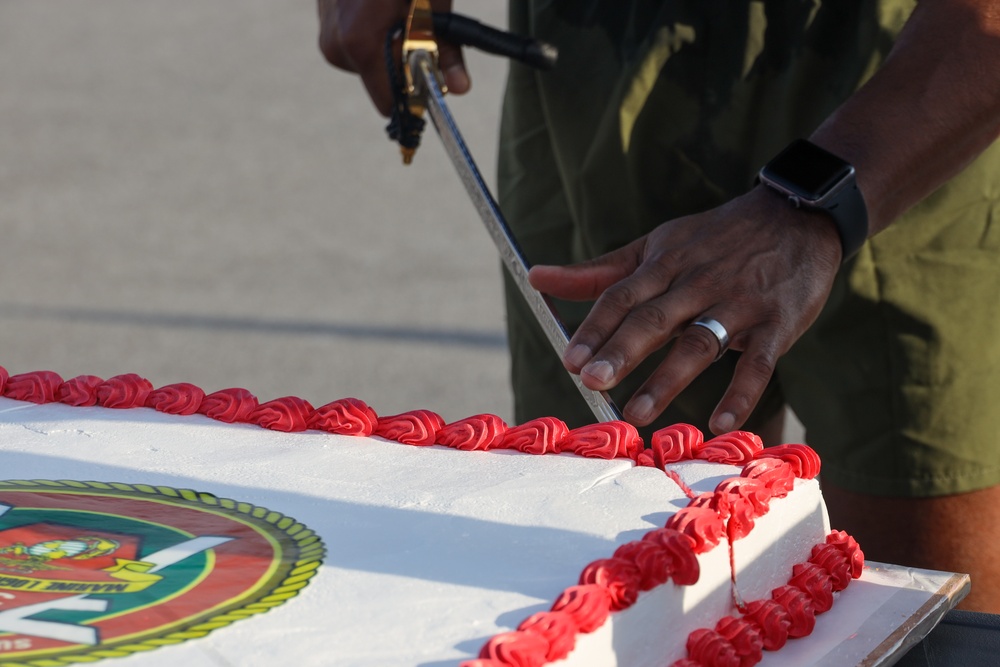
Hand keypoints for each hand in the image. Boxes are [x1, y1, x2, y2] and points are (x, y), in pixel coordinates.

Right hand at [317, 0, 469, 115]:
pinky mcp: (325, 22)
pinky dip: (378, 32)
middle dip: (406, 62)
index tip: (434, 76)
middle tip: (419, 24)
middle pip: (382, 82)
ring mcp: (326, 34)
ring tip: (400, 8)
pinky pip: (359, 44)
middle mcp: (335, 45)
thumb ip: (446, 48)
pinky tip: (382, 5)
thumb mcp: (432, 4)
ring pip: (372, 63)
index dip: (415, 94)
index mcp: (359, 43)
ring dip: (393, 45)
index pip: (389, 102)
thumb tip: (458, 89)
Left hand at [528, 187, 842, 433]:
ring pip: (699, 342)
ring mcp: (739, 303)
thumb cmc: (714, 239)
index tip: (569, 360)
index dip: (595, 327)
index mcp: (665, 263)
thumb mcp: (655, 246)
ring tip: (638, 412)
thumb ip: (598, 271)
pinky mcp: (777, 324)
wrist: (797, 216)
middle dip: (622, 350)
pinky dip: (741, 393)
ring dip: (668, 378)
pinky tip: (720, 423)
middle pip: (654, 317)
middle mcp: (698, 281)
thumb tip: (536, 277)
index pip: (622, 296)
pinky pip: (759, 363)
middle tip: (592, 382)